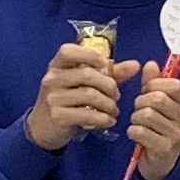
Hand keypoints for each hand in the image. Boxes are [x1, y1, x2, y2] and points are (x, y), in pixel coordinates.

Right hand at [24, 37, 120, 152]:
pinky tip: (109, 121)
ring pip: (89, 95)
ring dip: (108, 104)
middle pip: (87, 75)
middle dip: (108, 85)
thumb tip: (135, 65)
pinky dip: (103, 118)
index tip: (106, 65)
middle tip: (116, 95)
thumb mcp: (82, 83)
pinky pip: (86, 115)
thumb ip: (109, 73)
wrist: (43, 127)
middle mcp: (52, 79)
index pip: (68, 51)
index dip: (89, 55)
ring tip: (113, 110)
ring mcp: (53, 98)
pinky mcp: (58, 116)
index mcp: (57, 65)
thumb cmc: (67, 100)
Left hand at [125, 64, 179, 179]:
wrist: (162, 164)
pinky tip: (136, 135)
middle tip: (138, 110)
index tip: (146, 91)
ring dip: (135, 118)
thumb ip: (153, 84)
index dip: (154, 84)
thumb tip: (150, 64)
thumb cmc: (158, 130)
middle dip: (140, 102)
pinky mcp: (164, 148)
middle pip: (157, 98)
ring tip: (137, 124)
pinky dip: (132, 132)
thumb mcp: (158, 106)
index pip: (174, 84)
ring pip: (146, 114)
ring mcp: (176, 134)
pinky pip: (140, 131)